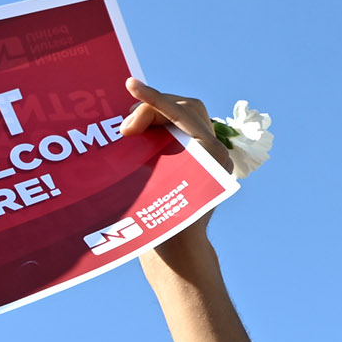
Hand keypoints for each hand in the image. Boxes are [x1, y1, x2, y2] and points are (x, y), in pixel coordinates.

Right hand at [122, 79, 225, 276]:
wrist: (180, 256)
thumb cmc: (164, 233)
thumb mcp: (152, 197)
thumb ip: (147, 162)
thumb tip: (128, 128)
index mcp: (211, 158)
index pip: (183, 114)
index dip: (155, 99)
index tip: (131, 85)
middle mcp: (216, 152)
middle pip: (185, 108)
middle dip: (152, 108)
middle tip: (125, 130)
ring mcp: (208, 154)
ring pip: (181, 115)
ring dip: (153, 115)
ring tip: (127, 132)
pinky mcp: (198, 157)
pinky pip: (178, 128)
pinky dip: (156, 125)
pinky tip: (135, 133)